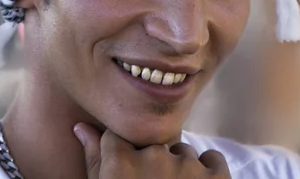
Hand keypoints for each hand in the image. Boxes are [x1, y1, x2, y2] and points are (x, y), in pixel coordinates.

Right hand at [74, 123, 230, 178]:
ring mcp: (188, 167)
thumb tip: (81, 127)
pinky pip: (212, 157)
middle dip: (152, 166)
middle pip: (153, 145)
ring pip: (183, 152)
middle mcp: (154, 157)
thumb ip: (94, 161)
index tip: (127, 174)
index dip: (123, 155)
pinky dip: (207, 173)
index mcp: (121, 164)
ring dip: (180, 171)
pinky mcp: (218, 178)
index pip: (118, 136)